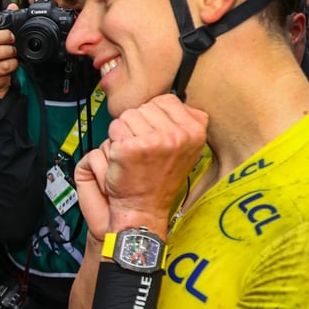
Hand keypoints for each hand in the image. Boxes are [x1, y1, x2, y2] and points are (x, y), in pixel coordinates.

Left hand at [82, 94, 207, 238]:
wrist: (143, 208)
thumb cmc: (160, 179)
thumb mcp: (187, 149)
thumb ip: (186, 122)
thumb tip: (175, 99)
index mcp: (194, 131)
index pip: (166, 100)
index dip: (154, 116)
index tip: (155, 137)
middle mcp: (177, 135)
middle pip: (144, 107)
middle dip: (138, 124)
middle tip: (143, 150)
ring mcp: (153, 141)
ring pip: (127, 116)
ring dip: (124, 132)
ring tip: (133, 154)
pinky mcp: (130, 148)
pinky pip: (114, 128)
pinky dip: (113, 142)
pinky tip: (123, 159)